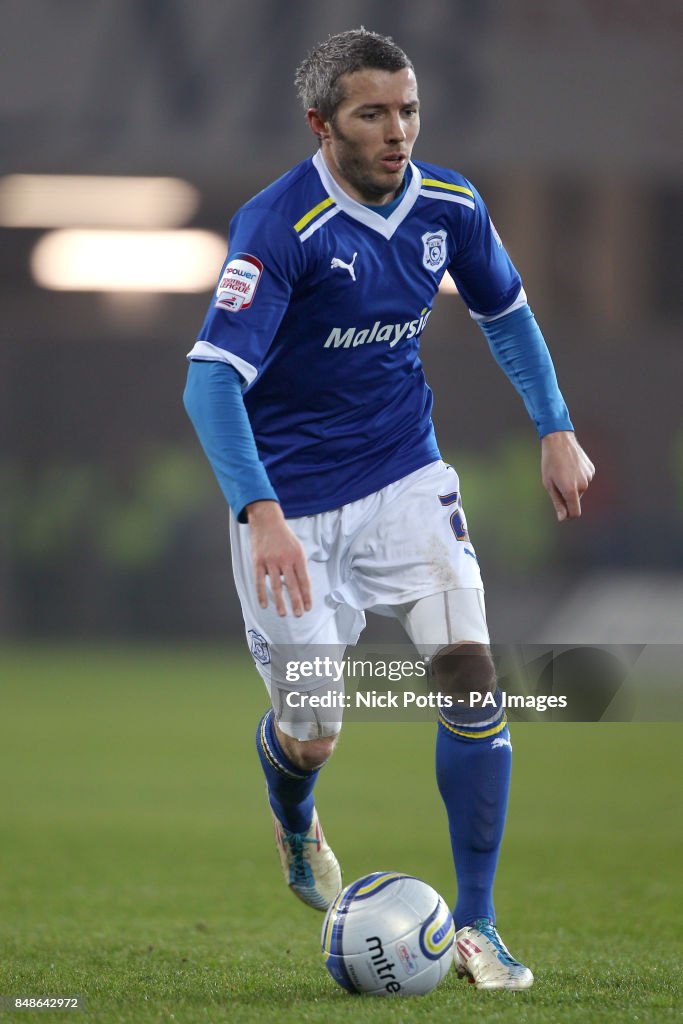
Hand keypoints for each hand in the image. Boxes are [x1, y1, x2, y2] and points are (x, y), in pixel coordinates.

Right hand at [245, 501, 312, 616]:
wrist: (267, 521)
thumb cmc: (284, 537)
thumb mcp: (298, 548)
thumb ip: (300, 566)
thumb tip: (302, 587)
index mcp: (298, 556)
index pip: (304, 580)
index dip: (307, 596)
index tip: (308, 608)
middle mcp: (285, 559)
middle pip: (292, 585)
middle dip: (296, 602)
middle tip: (298, 615)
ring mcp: (271, 561)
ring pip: (276, 586)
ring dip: (280, 602)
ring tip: (283, 614)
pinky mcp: (258, 561)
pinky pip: (260, 581)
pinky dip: (261, 594)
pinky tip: (264, 605)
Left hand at [541, 431, 594, 520]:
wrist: (559, 441)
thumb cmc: (550, 463)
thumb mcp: (548, 484)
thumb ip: (557, 503)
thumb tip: (563, 518)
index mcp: (571, 490)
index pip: (575, 512)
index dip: (568, 515)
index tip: (562, 512)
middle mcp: (583, 485)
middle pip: (575, 500)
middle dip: (567, 496)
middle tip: (556, 482)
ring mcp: (589, 477)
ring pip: (580, 489)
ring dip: (572, 486)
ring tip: (563, 472)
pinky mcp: (591, 469)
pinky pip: (584, 479)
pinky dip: (577, 477)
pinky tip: (570, 466)